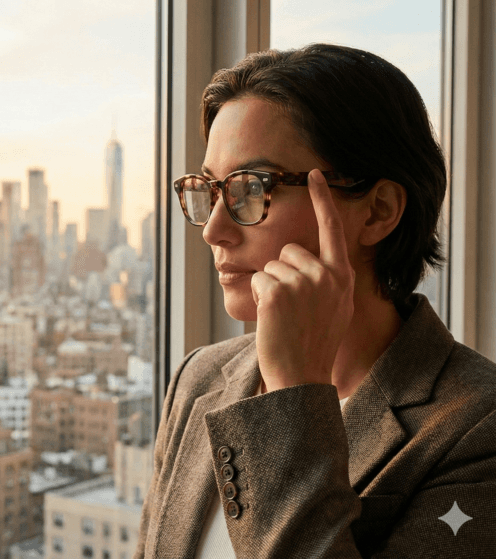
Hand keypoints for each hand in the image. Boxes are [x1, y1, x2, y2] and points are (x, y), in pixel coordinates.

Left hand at [250, 168, 353, 391]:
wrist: (302, 376)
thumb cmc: (313, 343)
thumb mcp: (334, 306)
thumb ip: (327, 278)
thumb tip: (306, 258)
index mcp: (342, 276)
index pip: (332, 229)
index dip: (323, 199)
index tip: (314, 172)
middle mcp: (326, 275)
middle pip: (289, 250)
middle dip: (282, 273)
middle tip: (291, 308)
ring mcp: (301, 282)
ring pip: (270, 266)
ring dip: (269, 287)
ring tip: (284, 316)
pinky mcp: (276, 292)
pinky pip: (256, 280)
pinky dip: (257, 297)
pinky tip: (272, 318)